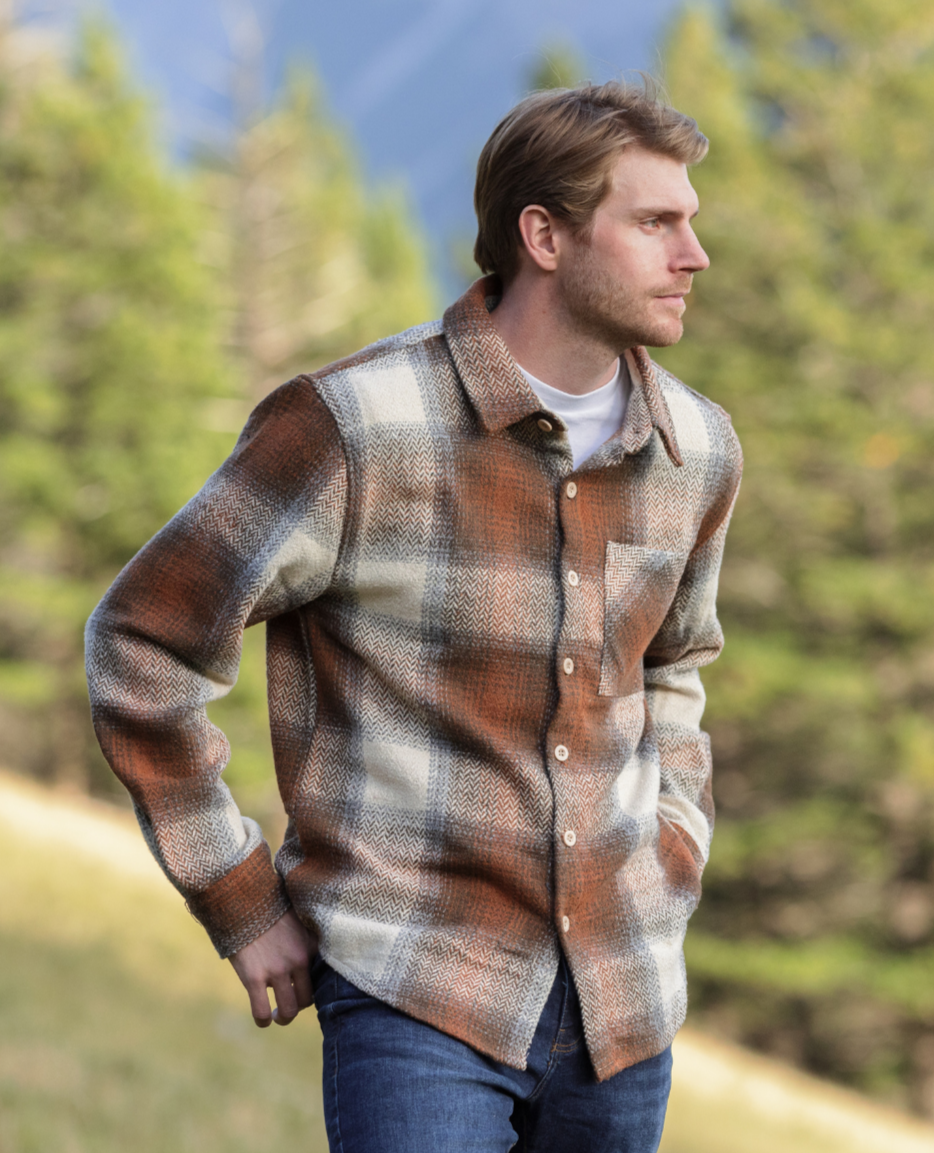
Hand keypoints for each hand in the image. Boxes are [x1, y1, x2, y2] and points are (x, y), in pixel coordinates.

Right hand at [228, 909, 317, 1027]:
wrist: (242, 899)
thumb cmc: (268, 907)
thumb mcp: (296, 918)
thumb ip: (304, 937)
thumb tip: (312, 943)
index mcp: (310, 946)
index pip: (320, 978)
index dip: (309, 984)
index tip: (300, 986)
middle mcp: (298, 961)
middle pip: (307, 999)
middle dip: (298, 1005)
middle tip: (287, 1005)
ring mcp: (276, 971)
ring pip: (289, 1010)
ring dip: (283, 1018)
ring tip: (276, 1016)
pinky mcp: (254, 978)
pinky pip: (261, 1011)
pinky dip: (263, 1020)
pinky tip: (262, 1018)